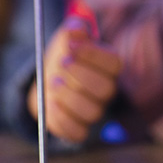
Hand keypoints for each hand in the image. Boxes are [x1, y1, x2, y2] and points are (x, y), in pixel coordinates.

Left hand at [27, 16, 120, 143]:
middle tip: (62, 64)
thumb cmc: (63, 55)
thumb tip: (75, 28)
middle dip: (82, 75)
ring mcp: (93, 111)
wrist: (48, 78)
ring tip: (54, 84)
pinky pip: (78, 133)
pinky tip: (51, 103)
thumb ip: (74, 29)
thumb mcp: (67, 37)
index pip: (114, 63)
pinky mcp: (78, 129)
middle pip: (105, 89)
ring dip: (70, 97)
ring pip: (92, 112)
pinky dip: (62, 119)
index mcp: (108, 67)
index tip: (71, 45)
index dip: (94, 54)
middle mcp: (105, 91)